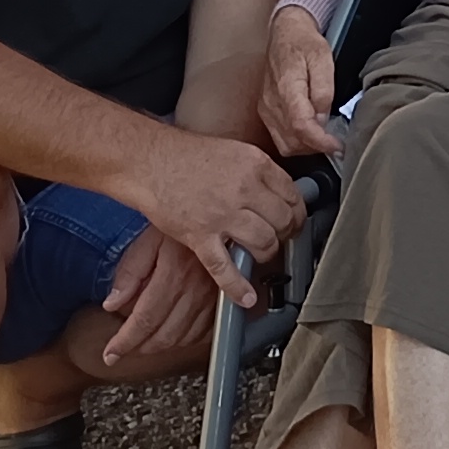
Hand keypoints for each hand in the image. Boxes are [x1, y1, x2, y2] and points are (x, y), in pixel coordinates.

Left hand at [92, 228, 228, 379]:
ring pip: (185, 337)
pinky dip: (188, 339)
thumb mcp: (148, 239)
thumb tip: (112, 304)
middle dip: (141, 348)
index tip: (111, 353)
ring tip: (146, 341)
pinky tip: (175, 333)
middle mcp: (196, 289)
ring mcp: (213, 296)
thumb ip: (130, 273)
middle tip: (125, 348)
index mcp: (173, 275)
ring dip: (163, 345)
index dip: (125, 342)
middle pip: (165, 335)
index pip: (144, 320)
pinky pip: (206, 331)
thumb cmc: (182, 223)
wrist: (218, 212)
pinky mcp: (225, 297)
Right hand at [125, 125, 305, 307]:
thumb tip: (279, 193)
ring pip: (264, 243)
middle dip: (286, 234)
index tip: (295, 220)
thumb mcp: (235, 151)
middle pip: (283, 221)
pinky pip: (225, 267)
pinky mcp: (200, 236)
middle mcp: (243, 189)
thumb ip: (258, 172)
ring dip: (267, 254)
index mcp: (255, 165)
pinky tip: (247, 297)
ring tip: (261, 254)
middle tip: (282, 238)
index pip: (293, 195)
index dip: (298, 212)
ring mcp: (222, 215)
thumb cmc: (187, 155)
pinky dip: (238, 286)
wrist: (150, 162)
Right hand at [256, 0, 348, 156]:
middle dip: (316, 147)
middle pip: (292, 141)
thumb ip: (323, 91)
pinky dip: (297, 142)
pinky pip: (279, 137)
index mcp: (286, 87)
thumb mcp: (323, 59)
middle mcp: (271, 102)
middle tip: (336, 142)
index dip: (320, 141)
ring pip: (285, 144)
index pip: (300, 125)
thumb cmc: (304, 43)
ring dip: (306, 148)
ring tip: (325, 140)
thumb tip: (322, 119)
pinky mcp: (266, 112)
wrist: (286, 33)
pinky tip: (311, 135)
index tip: (337, 146)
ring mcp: (266, 109)